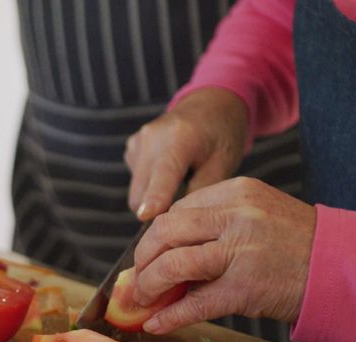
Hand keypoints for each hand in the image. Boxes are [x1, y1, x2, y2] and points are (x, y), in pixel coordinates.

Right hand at [125, 87, 247, 220]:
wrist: (209, 105)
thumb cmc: (222, 136)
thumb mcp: (223, 164)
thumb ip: (201, 192)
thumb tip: (179, 221)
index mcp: (180, 138)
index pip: (164, 173)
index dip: (155, 197)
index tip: (146, 216)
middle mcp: (151, 138)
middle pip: (142, 193)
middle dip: (158, 209)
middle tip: (185, 210)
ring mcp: (137, 142)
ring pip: (137, 192)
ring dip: (154, 197)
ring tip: (182, 182)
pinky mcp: (131, 147)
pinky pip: (137, 182)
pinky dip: (152, 185)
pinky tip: (172, 172)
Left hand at [131, 177, 315, 333]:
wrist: (340, 267)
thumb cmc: (296, 245)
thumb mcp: (257, 214)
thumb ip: (216, 223)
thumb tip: (165, 251)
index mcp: (236, 192)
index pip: (177, 210)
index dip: (155, 237)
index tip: (148, 256)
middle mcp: (236, 216)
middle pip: (166, 231)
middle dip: (143, 258)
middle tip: (138, 279)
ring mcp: (241, 251)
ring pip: (174, 263)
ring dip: (149, 286)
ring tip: (142, 301)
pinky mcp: (246, 287)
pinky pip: (196, 302)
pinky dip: (170, 315)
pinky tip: (157, 323)